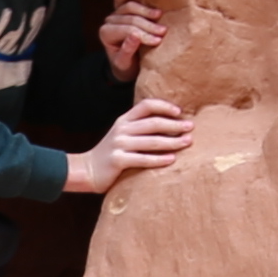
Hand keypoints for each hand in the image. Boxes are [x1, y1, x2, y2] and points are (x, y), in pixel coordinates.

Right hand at [64, 97, 192, 192]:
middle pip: (153, 123)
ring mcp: (119, 145)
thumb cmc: (111, 153)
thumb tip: (170, 125)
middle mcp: (121, 129)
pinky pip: (143, 159)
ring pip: (152, 141)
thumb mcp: (122, 135)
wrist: (86, 170)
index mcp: (124, 120)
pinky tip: (172, 159)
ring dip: (172, 141)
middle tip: (191, 128)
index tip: (180, 112)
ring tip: (187, 142)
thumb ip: (139, 128)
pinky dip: (159, 159)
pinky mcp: (117, 161)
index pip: (146, 105)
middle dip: (175, 125)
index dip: (164, 106)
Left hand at [98, 0, 167, 77]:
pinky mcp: (120, 8)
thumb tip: (135, 36)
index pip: (128, 31)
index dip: (144, 35)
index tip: (158, 41)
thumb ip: (127, 51)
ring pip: (129, 7)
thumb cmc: (125, 64)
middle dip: (148, 25)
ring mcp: (114, 13)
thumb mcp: (125, 63)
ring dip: (146, 11)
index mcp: (106, 34)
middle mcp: (108, 22)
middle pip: (130, 19)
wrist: (125, 63)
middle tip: (163, 31)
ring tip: (159, 15)